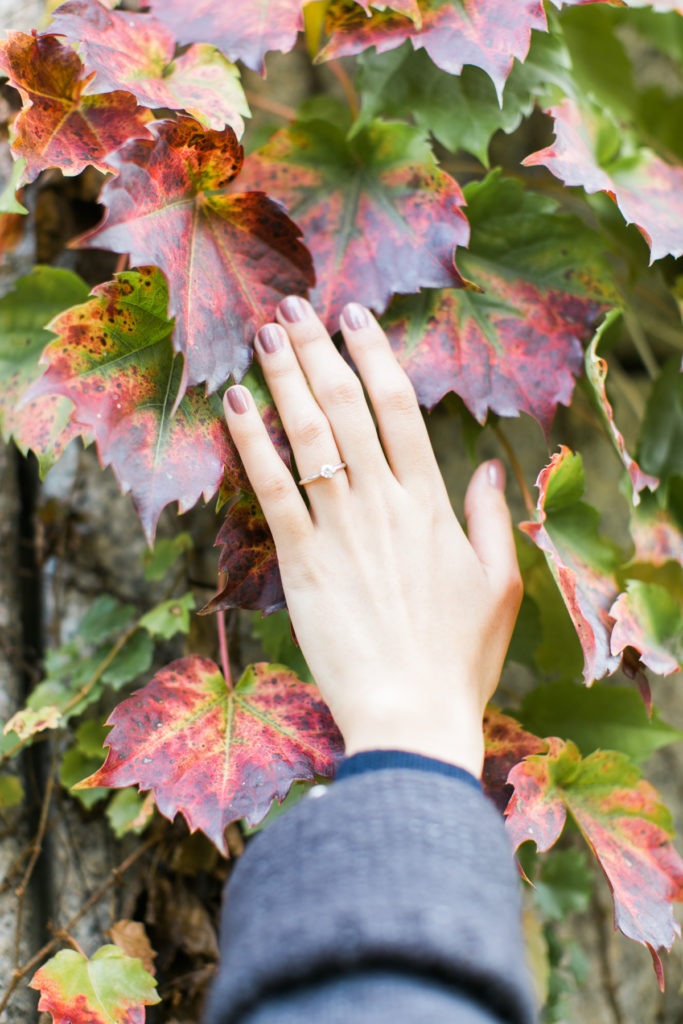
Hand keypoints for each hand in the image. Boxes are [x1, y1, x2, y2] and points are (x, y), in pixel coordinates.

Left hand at [223, 298, 521, 776]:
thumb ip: (493, 522)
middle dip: (319, 348)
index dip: (374, 355)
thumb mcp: (501, 587)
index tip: (355, 317)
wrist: (410, 713)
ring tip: (263, 334)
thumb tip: (491, 470)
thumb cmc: (459, 658)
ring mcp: (339, 528)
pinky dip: (251, 442)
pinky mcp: (300, 561)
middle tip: (294, 306)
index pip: (399, 408)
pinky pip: (272, 488)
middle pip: (346, 405)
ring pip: (308, 433)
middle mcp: (383, 501)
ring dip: (284, 376)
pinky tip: (232, 404)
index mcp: (431, 503)